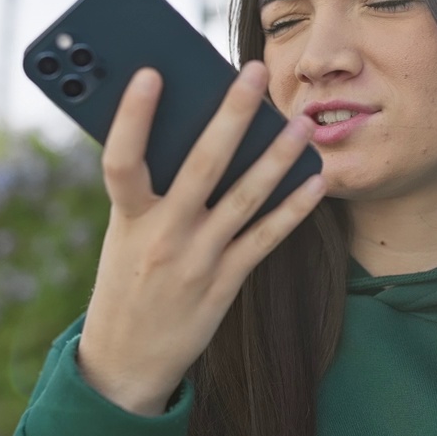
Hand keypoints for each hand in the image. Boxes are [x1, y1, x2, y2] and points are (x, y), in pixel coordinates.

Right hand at [77, 60, 323, 415]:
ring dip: (276, 157)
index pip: (122, 161)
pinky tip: (314, 181)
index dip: (133, 118)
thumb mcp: (122, 236)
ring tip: (301, 123)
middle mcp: (163, 237)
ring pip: (245, 198)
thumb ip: (149, 193)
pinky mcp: (225, 283)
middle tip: (255, 72)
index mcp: (127, 220)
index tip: (151, 75)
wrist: (126, 362)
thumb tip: (187, 132)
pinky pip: (266, 238)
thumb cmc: (124, 282)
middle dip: (231, 115)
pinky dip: (293, 209)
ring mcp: (198, 261)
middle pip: (201, 166)